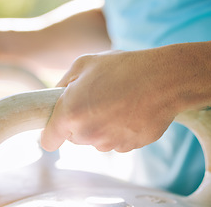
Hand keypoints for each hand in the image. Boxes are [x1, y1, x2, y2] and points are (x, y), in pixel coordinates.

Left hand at [41, 50, 180, 152]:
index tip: (58, 125)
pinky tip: (130, 110)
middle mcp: (87, 133)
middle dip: (79, 123)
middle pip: (74, 138)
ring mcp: (109, 142)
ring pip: (96, 140)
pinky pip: (116, 141)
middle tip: (94, 100)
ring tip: (116, 101)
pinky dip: (119, 130)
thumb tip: (56, 97)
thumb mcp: (84, 64)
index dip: (51, 133)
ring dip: (100, 126)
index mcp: (70, 114)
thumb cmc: (122, 67)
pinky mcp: (129, 147)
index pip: (48, 141)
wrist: (163, 79)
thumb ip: (63, 84)